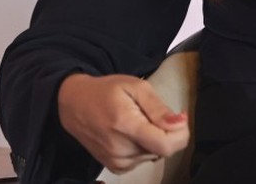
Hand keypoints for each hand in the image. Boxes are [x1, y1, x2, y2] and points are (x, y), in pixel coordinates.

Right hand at [57, 73, 188, 173]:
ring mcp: (116, 161)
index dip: (181, 134)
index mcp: (126, 126)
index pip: (165, 146)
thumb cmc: (106, 91)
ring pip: (154, 155)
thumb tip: (180, 123)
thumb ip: (159, 108)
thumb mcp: (136, 88)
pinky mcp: (114, 167)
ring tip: (139, 120)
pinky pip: (143, 160)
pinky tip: (134, 132)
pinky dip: (145, 146)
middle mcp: (120, 150)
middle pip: (162, 150)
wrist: (74, 105)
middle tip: (153, 113)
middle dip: (167, 132)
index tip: (180, 118)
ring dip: (155, 139)